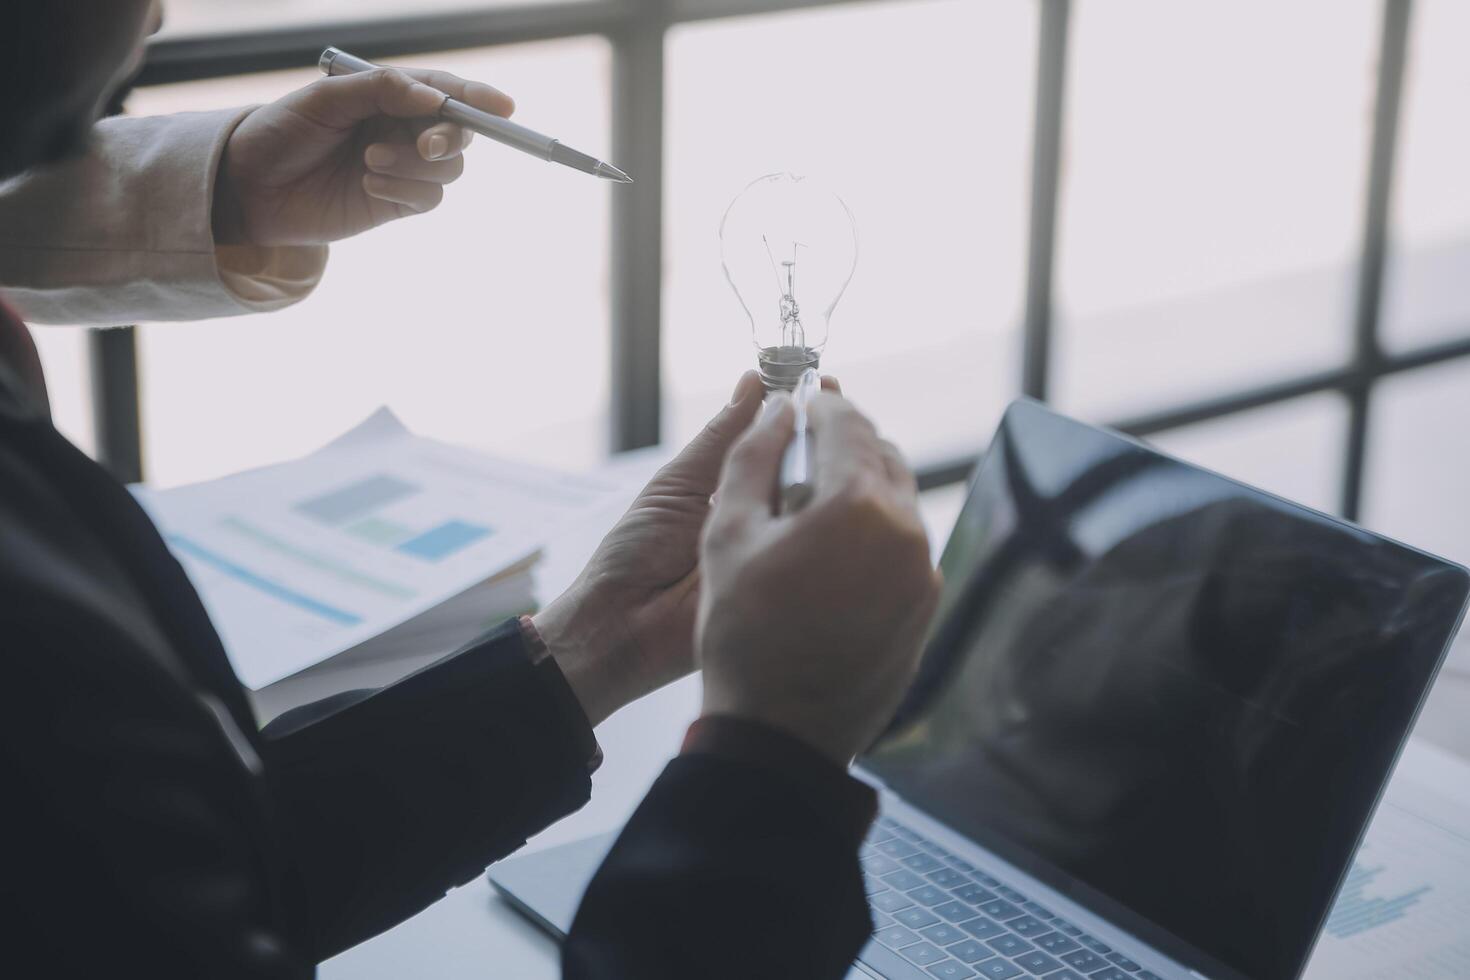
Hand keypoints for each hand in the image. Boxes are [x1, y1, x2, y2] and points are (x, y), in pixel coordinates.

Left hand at [212, 66, 514, 246]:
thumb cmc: (282, 132)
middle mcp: (402, 129)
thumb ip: (381, 91)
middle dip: (449, 137)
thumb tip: (433, 99)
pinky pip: (427, 199)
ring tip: (368, 162)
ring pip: (447, 170)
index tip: (502, 107)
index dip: (478, 98)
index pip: (445, 92)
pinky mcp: (395, 203)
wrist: (249, 187)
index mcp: (389, 95)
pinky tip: (367, 184)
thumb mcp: (326, 99)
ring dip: (414, 166)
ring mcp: (402, 168)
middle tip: (426, 144)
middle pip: (458, 133)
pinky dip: (404, 190)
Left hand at [533, 372, 839, 726]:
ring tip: (848, 443)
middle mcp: (765, 517)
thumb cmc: (637, 552)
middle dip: (828, 437)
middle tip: (842, 406)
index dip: (802, 414)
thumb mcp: (680, 482)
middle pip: (809, 472)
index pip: (780, 444)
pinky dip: (830, 526)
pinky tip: (840, 498)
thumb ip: (722, 437)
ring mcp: (781, 551)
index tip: (822, 382)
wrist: (623, 623)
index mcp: (736, 490)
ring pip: (820, 509)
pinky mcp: (791, 588)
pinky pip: (816, 552)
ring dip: (836, 477)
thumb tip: (753, 381)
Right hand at [696, 391, 941, 764]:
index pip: (846, 422)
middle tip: (800, 453)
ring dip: (859, 489)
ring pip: (897, 501)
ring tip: (808, 513)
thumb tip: (778, 409)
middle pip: (880, 455)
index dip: (817, 405)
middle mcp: (907, 532)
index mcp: (859, 504)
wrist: (778, 735)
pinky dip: (873, 534)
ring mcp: (924, 573)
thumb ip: (754, 456)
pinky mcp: (925, 608)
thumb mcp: (726, 534)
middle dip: (841, 444)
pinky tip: (830, 560)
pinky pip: (904, 546)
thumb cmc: (744, 634)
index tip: (797, 402)